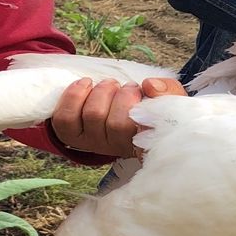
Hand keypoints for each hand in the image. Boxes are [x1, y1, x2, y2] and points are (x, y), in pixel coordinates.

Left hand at [49, 77, 186, 157]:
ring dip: (102, 92)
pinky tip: (86, 85)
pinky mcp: (71, 135)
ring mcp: (92, 143)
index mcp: (145, 147)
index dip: (144, 127)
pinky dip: (74, 96)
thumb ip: (168, 91)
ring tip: (110, 85)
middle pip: (117, 124)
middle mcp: (116, 150)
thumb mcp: (171, 99)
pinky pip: (64, 118)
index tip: (147, 110)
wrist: (124, 106)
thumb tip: (149, 85)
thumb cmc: (151, 105)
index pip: (144, 149)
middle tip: (129, 88)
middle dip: (124, 96)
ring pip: (92, 115)